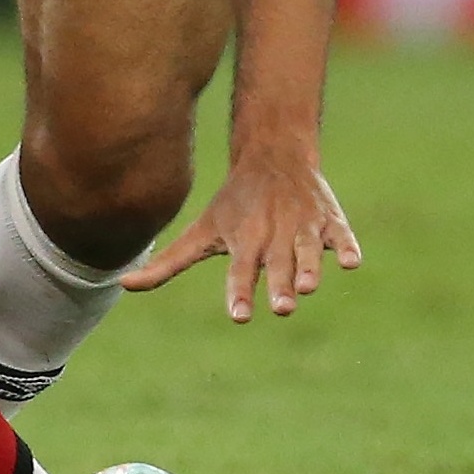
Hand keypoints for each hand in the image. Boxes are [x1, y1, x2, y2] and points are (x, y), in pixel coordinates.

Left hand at [124, 153, 360, 322]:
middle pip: (277, 265)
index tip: (240, 317)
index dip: (240, 293)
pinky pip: (341, 235)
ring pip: (308, 251)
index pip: (239, 272)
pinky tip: (351, 261)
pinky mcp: (330, 221)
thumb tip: (121, 286)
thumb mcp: (200, 232)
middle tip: (282, 308)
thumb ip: (166, 264)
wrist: (271, 156)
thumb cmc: (232, 204)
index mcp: (243, 242)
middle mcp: (273, 236)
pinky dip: (347, 247)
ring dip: (310, 267)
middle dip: (280, 286)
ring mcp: (303, 228)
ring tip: (310, 286)